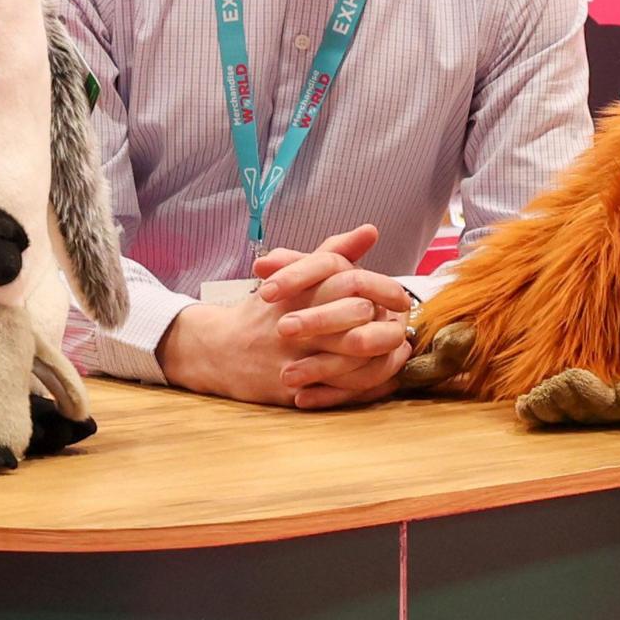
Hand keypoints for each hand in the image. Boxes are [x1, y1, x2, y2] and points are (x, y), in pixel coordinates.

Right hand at [258, 224, 412, 406]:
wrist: (217, 348)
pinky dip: (366, 385)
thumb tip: (371, 230)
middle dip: (386, 324)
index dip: (386, 290)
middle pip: (357, 318)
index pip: (353, 281)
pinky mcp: (290, 386)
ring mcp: (293, 354)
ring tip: (396, 352)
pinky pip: (337, 389)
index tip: (402, 300)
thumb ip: (334, 252)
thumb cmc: (265, 310)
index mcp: (302, 289)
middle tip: (399, 328)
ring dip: (382, 356)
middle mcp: (298, 319)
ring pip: (353, 357)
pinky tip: (383, 379)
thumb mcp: (296, 274)